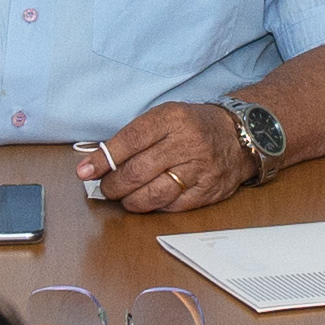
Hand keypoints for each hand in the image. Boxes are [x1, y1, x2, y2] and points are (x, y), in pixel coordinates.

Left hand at [76, 102, 254, 217]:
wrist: (239, 136)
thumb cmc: (193, 126)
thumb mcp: (165, 117)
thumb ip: (134, 137)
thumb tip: (98, 162)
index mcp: (172, 119)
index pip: (129, 141)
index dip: (103, 159)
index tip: (84, 171)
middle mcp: (187, 143)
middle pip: (138, 172)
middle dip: (113, 185)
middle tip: (105, 188)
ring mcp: (200, 168)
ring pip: (154, 194)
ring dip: (130, 200)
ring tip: (124, 197)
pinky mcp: (208, 190)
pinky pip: (172, 206)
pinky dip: (155, 206)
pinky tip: (150, 199)